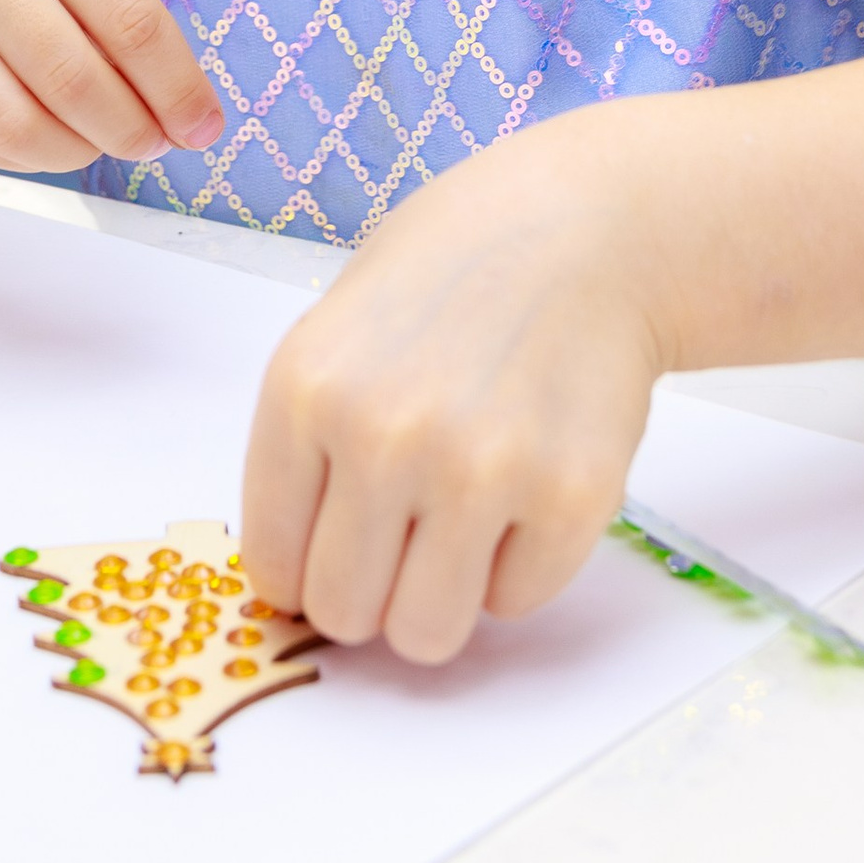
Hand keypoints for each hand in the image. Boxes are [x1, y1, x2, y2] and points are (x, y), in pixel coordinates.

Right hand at [0, 0, 224, 175]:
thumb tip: (171, 93)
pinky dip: (25, 155)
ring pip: (17, 127)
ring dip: (78, 154)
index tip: (203, 124)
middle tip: (156, 140)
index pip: (127, 21)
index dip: (176, 88)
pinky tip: (48, 135)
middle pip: (74, 82)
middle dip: (132, 130)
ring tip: (100, 140)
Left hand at [241, 114, 665, 663]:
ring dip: (442, 595)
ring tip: (464, 515)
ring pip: (426, 636)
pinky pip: (516, 603)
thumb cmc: (454, 273)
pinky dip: (520, 562)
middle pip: (344, 614)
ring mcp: (479, 470)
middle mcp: (383, 436)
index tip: (337, 547)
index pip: (273, 565)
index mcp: (307, 388)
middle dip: (373, 592)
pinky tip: (528, 478)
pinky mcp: (569, 497)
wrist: (590, 226)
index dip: (306, 570)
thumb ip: (308, 443)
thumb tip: (292, 581)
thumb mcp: (340, 328)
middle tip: (408, 534)